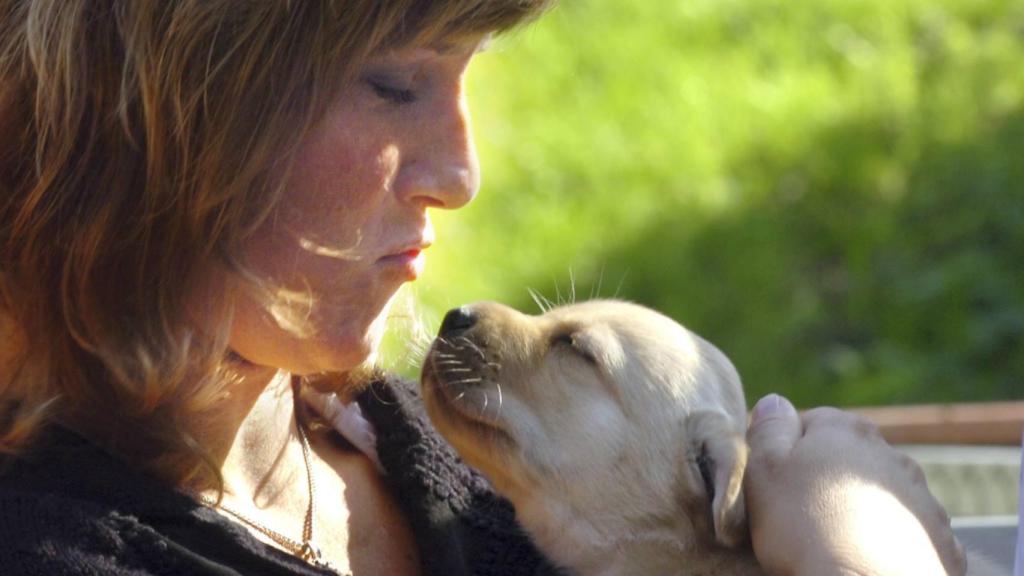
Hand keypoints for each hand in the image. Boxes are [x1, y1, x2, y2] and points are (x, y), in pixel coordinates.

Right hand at [744, 394, 965, 575]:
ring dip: (860, 508)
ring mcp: (920, 496)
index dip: (787, 453)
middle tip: (801, 514)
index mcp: (845, 429)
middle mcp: (890, 454)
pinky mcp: (939, 537)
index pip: (809, 423)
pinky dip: (890, 539)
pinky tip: (867, 556)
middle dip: (827, 479)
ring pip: (879, 493)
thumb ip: (768, 429)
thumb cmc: (804, 527)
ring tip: (834, 541)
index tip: (776, 484)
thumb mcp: (765, 470)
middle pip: (848, 458)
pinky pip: (908, 530)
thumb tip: (775, 402)